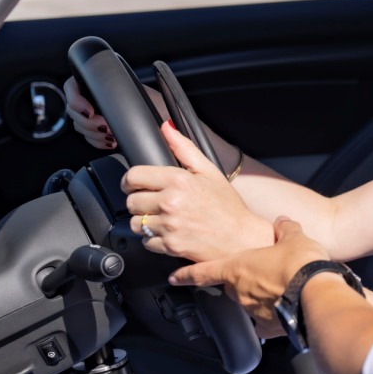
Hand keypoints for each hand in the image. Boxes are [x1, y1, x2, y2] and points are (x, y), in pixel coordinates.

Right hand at [65, 76, 169, 151]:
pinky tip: (112, 141)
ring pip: (80, 126)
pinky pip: (89, 139)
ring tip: (112, 134)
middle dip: (88, 122)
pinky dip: (98, 142)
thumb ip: (124, 91)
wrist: (168, 125)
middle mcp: (96, 99)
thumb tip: (112, 95)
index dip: (75, 99)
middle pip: (74, 111)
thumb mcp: (142, 95)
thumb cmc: (159, 107)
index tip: (89, 111)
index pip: (72, 86)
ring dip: (94, 134)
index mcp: (102, 84)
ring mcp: (97, 116)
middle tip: (105, 127)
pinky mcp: (100, 133)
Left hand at [123, 121, 272, 261]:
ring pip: (135, 224)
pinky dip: (154, 240)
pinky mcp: (170, 246)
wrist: (242, 238)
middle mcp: (170, 202)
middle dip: (139, 203)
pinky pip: (146, 242)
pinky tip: (170, 233)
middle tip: (155, 205)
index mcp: (178, 180)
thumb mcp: (209, 171)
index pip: (134, 177)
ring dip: (145, 222)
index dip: (130, 181)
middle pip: (131, 202)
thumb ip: (184, 148)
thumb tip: (166, 128)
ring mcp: (169, 226)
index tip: (135, 186)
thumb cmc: (228, 206)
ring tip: (163, 220)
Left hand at [170, 217, 329, 326]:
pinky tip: (281, 315)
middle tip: (261, 274)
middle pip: (231, 286)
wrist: (316, 294)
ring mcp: (252, 310)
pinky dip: (270, 320)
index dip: (187, 274)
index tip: (175, 277)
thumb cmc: (300, 264)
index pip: (203, 271)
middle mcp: (240, 291)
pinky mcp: (269, 326)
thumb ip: (285, 229)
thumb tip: (283, 222)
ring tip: (280, 289)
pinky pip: (264, 325)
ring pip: (248, 303)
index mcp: (238, 267)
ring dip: (259, 296)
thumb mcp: (294, 237)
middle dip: (241, 281)